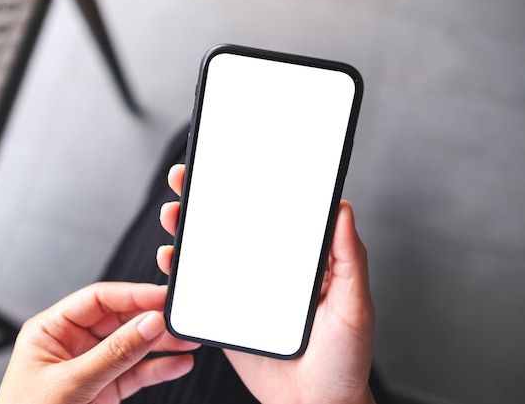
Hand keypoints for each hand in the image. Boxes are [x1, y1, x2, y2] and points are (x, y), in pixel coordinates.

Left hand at [0, 282, 197, 403]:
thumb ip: (112, 354)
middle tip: (178, 319)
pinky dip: (159, 369)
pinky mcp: (106, 390)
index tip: (160, 296)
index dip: (132, 295)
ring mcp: (91, 367)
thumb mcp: (70, 384)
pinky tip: (178, 363)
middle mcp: (72, 344)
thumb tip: (148, 324)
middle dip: (151, 319)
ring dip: (161, 344)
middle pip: (120, 320)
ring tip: (187, 340)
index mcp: (51, 330)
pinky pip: (137, 373)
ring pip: (133, 346)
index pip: (98, 300)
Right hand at [157, 164, 375, 403]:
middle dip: (205, 202)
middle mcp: (269, 272)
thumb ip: (348, 261)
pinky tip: (170, 261)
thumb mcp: (353, 307)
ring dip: (187, 232)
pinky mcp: (227, 317)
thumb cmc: (343, 360)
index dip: (248, 188)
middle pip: (233, 229)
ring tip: (172, 214)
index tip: (228, 165)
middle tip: (184, 180)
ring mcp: (245, 293)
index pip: (271, 216)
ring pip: (211, 255)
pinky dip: (180, 275)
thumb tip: (344, 210)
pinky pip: (200, 291)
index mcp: (299, 262)